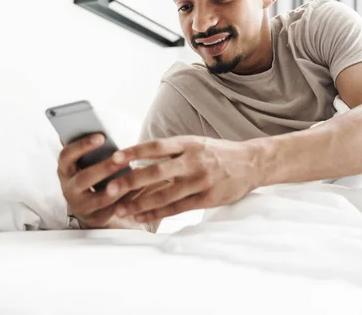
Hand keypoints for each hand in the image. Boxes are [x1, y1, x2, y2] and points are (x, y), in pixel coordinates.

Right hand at [57, 134, 150, 229]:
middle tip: (123, 158)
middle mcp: (69, 189)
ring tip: (135, 173)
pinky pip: (114, 209)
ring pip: (101, 198)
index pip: (66, 156)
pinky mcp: (96, 219)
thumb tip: (102, 129)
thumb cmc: (93, 175)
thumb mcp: (86, 163)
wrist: (92, 206)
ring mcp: (81, 207)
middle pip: (84, 179)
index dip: (82, 145)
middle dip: (105, 167)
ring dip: (119, 185)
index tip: (102, 136)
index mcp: (64, 170)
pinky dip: (128, 198)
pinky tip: (141, 186)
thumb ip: (91, 150)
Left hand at [104, 136, 260, 222]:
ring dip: (140, 203)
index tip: (115, 158)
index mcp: (189, 143)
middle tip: (109, 188)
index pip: (156, 146)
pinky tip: (141, 216)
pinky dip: (157, 213)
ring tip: (120, 210)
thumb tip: (139, 159)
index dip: (135, 151)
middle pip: (157, 171)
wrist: (252, 163)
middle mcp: (194, 161)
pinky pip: (177, 208)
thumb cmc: (218, 153)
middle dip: (131, 181)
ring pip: (165, 194)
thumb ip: (172, 152)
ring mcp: (201, 181)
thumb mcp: (196, 144)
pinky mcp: (207, 199)